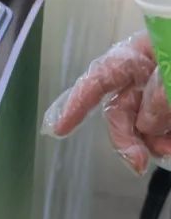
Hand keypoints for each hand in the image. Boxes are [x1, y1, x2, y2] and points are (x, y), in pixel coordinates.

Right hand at [44, 32, 170, 173]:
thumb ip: (160, 94)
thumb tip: (146, 125)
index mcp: (139, 55)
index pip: (99, 78)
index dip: (76, 103)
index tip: (58, 130)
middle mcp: (146, 74)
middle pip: (121, 110)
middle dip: (127, 138)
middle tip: (138, 163)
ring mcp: (162, 91)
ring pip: (145, 124)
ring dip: (153, 144)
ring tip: (169, 153)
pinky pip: (163, 130)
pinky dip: (165, 142)